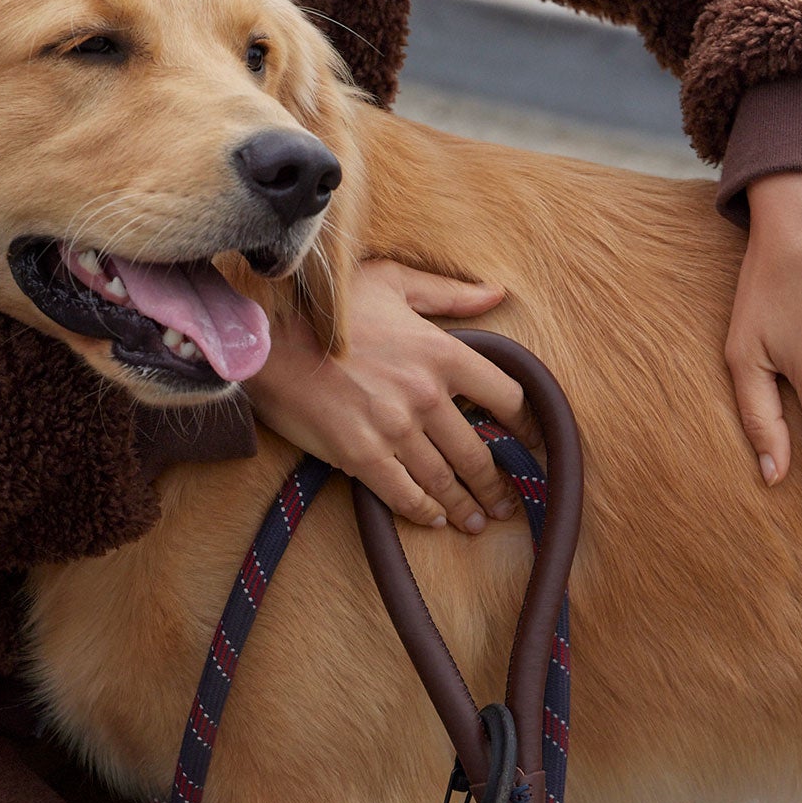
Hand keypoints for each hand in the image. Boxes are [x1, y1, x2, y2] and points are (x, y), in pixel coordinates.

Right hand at [246, 260, 528, 532]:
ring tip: (476, 521)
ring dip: (465, 506)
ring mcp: (394, 428)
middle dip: (496, 484)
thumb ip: (448, 294)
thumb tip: (496, 293)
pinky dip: (422, 511)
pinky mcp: (361, 454)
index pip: (507, 396)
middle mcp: (425, 394)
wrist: (267, 335)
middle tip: (506, 503)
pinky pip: (402, 493)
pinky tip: (433, 518)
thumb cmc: (331, 304)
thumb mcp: (392, 281)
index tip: (534, 445)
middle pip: (478, 452)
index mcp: (441, 352)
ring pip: (444, 479)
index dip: (527, 426)